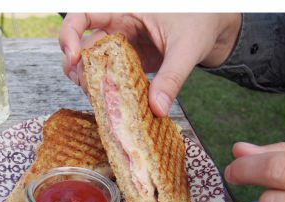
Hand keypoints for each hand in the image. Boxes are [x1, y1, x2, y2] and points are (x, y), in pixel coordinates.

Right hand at [59, 13, 241, 115]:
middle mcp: (118, 25)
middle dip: (79, 68)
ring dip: (91, 81)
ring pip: (94, 62)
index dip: (69, 34)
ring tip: (97, 98)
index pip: (83, 13)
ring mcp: (123, 44)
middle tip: (87, 89)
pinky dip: (108, 88)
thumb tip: (157, 108)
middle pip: (83, 45)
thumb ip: (172, 77)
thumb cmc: (201, 21)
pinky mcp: (131, 61)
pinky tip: (111, 102)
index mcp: (126, 8)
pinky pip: (112, 74)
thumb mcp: (187, 47)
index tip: (73, 58)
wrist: (215, 27)